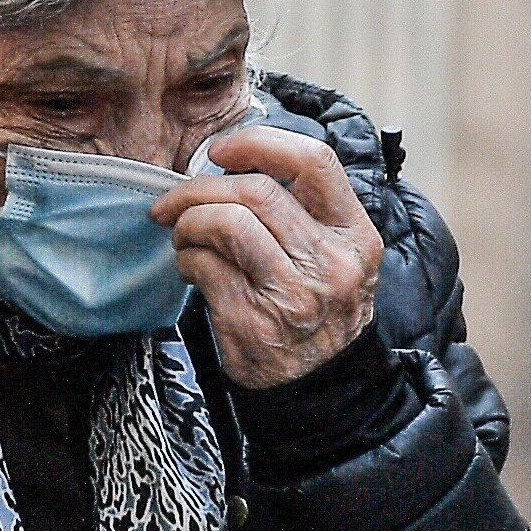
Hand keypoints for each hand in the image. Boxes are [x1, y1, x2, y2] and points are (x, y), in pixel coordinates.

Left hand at [150, 127, 383, 389]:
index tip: (220, 150)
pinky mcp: (253, 321)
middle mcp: (331, 263)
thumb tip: (229, 160)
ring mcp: (294, 295)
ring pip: (226, 223)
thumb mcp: (334, 254)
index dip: (259, 143)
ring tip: (184, 237)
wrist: (322, 386)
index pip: (314, 161)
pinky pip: (203, 266)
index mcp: (355, 234)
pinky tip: (192, 269)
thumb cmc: (316, 306)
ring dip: (190, 224)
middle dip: (200, 189)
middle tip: (174, 202)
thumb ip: (300, 208)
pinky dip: (186, 260)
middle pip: (256, 191)